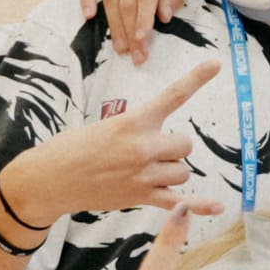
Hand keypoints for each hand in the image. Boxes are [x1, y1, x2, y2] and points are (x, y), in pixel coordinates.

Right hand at [7, 55, 222, 225]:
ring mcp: (144, 175)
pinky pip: (179, 202)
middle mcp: (142, 147)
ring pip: (182, 171)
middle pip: (185, 144)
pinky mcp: (141, 197)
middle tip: (150, 152)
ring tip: (143, 172)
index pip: (172, 96)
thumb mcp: (106, 127)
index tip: (216, 63)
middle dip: (173, 148)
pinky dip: (199, 205)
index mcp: (133, 122)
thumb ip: (136, 130)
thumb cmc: (73, 148)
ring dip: (171, 171)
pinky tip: (219, 206)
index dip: (196, 79)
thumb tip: (161, 146)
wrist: (50, 178)